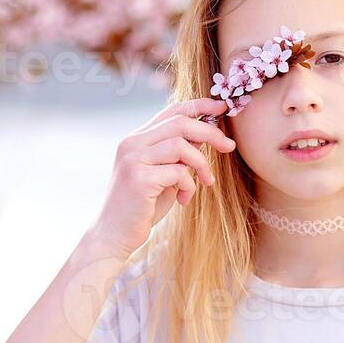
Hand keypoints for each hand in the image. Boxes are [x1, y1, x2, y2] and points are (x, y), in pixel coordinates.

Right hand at [88, 97, 234, 258]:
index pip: (172, 111)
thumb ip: (180, 155)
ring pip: (181, 145)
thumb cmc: (143, 207)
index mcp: (137, 139)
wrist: (114, 236)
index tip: (222, 107)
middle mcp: (132, 144)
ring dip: (201, 164)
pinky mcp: (139, 179)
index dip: (199, 106)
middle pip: (180, 123)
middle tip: (229, 146)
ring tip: (206, 182)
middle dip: (210, 133)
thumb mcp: (165, 175)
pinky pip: (178, 172)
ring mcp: (133, 159)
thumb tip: (207, 135)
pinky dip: (189, 185)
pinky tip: (183, 200)